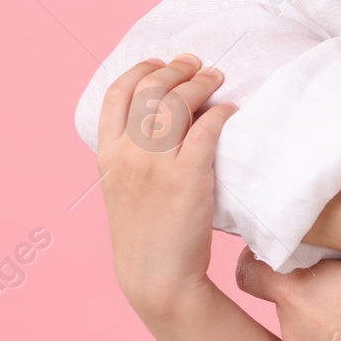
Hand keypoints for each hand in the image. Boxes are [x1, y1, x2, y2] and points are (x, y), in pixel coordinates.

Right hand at [97, 55, 235, 318]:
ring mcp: (156, 166)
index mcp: (108, 155)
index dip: (141, 70)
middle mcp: (128, 155)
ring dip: (201, 83)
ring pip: (178, 104)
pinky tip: (232, 111)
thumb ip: (132, 153)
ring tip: (218, 79)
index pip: (118, 94)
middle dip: (177, 69)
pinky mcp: (187, 178)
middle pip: (151, 90)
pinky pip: (208, 129)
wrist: (156, 277)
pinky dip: (222, 113)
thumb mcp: (123, 187)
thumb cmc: (147, 230)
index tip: (161, 62)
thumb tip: (161, 117)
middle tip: (198, 64)